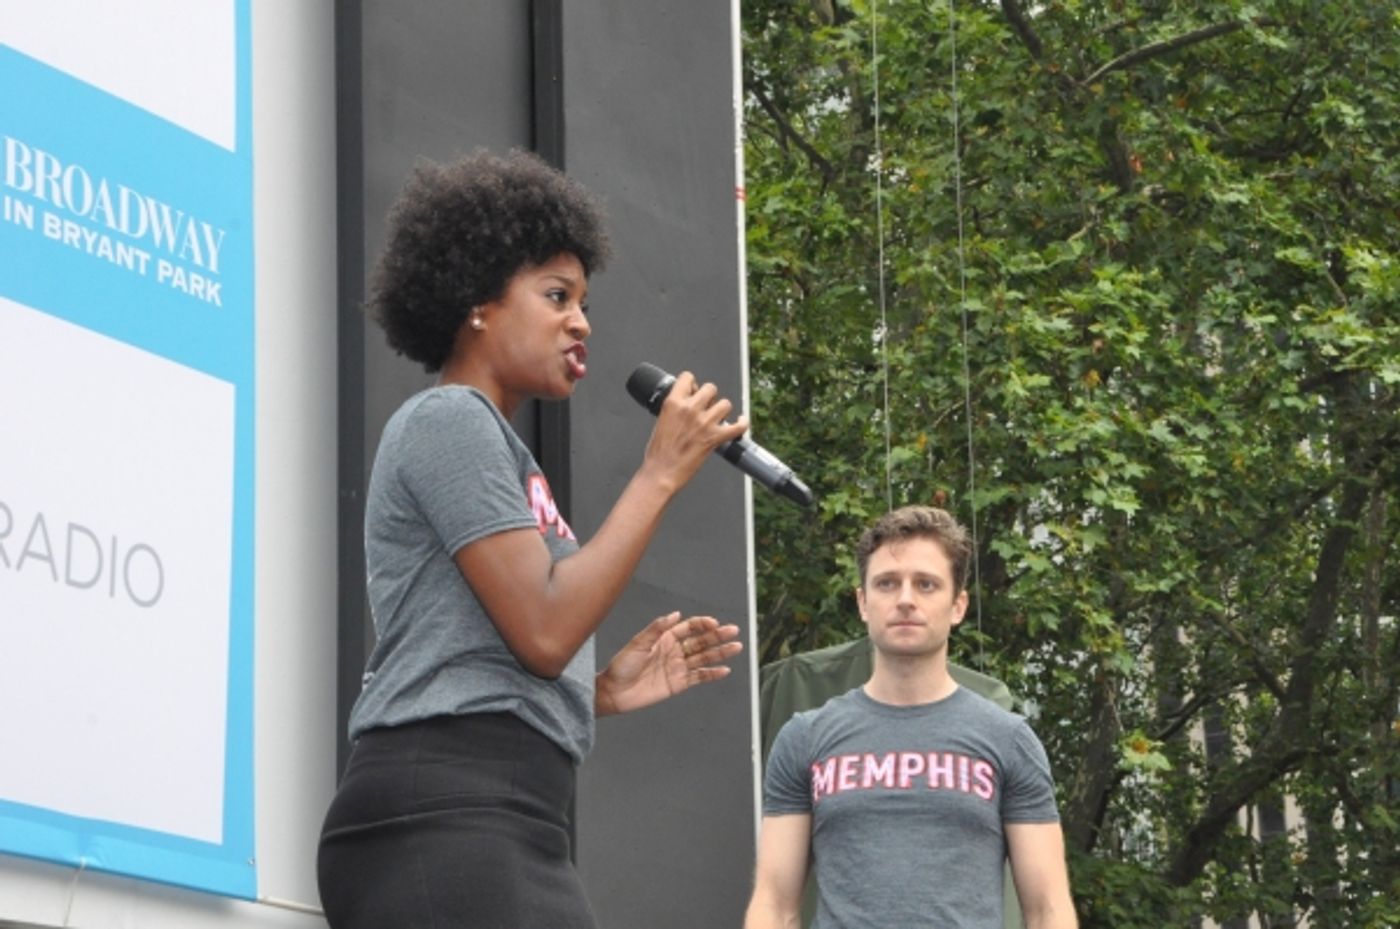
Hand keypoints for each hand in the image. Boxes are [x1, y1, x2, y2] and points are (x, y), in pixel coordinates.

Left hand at [595, 612, 742, 716]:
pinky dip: (712, 674)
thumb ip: (657, 629)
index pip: (689, 627)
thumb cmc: (621, 666)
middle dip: (717, 636)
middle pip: (701, 641)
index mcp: (665, 638)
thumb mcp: (638, 643)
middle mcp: (674, 651)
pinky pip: (699, 677)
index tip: (713, 623)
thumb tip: (675, 614)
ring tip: (736, 647)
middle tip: (733, 631)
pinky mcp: (678, 684)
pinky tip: (724, 670)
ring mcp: (678, 667)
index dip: (702, 624)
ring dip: (720, 653)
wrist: (614, 692)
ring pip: (704, 658)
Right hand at [641, 372, 748, 493]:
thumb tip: (685, 402)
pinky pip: (738, 426)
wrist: (661, 471)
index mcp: (673, 403)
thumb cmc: (658, 452)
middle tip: (705, 406)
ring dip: (722, 410)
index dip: (692, 383)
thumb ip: (674, 408)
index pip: (688, 377)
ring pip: (725, 404)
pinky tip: (740, 422)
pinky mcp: (715, 438)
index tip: (693, 390)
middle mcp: (691, 409)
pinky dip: (742, 424)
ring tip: (717, 417)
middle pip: (711, 388)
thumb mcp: (661, 420)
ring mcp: (705, 423)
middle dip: (709, 396)